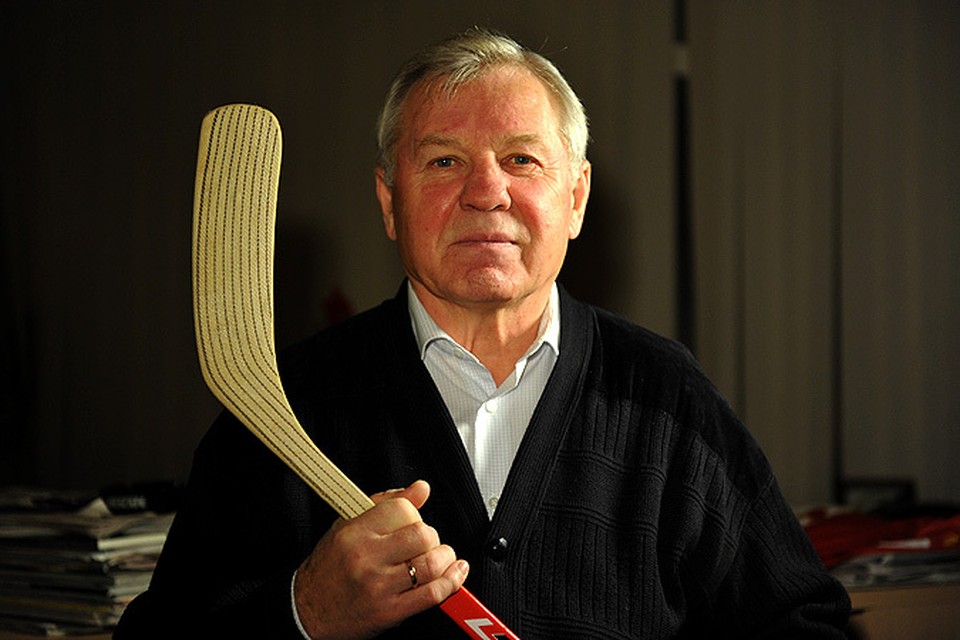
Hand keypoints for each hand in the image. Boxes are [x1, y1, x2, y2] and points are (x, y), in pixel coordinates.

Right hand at [293, 480, 469, 639]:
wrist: (308, 610)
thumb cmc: (330, 566)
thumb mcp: (348, 525)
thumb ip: (386, 503)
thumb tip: (421, 488)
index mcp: (355, 532)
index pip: (403, 510)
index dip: (415, 514)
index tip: (413, 521)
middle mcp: (366, 558)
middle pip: (422, 536)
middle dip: (433, 537)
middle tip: (427, 542)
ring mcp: (379, 587)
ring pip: (431, 564)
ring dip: (446, 559)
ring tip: (442, 557)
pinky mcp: (390, 612)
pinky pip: (432, 595)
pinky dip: (451, 582)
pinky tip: (454, 574)